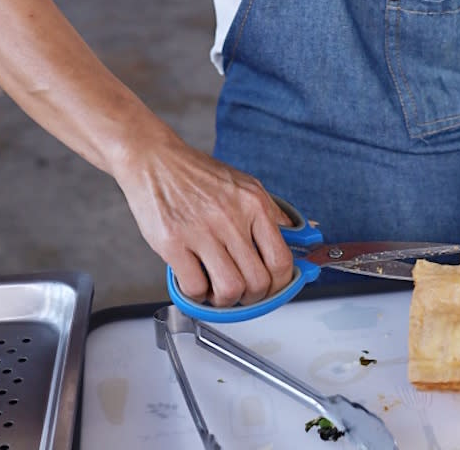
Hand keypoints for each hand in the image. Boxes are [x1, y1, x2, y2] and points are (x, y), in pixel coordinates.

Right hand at [115, 134, 294, 307]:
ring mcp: (201, 230)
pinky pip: (195, 288)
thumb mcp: (244, 185)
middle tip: (241, 290)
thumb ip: (272, 213)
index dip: (279, 284)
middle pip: (258, 282)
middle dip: (252, 296)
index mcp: (253, 202)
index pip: (281, 260)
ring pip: (230, 290)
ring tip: (217, 287)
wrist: (155, 160)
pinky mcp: (173, 243)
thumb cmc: (198, 175)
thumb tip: (304, 233)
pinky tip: (195, 278)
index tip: (271, 288)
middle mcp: (231, 216)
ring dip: (225, 299)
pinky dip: (197, 294)